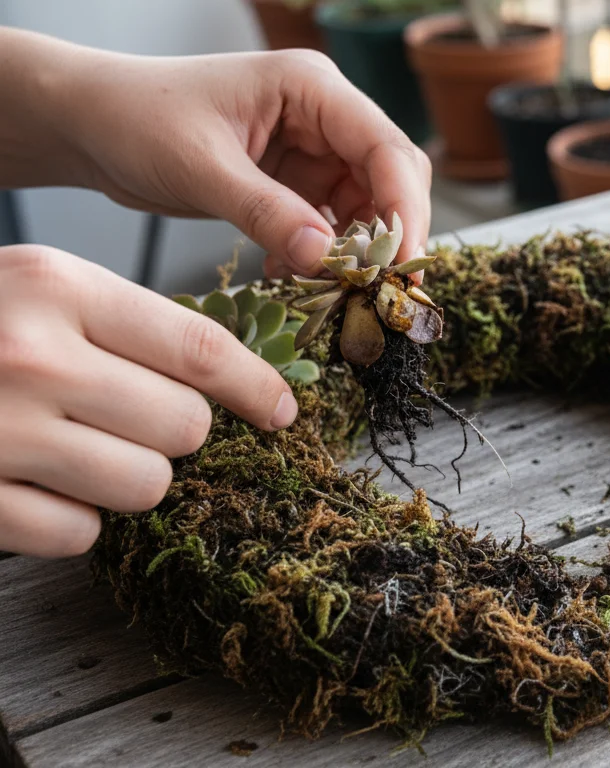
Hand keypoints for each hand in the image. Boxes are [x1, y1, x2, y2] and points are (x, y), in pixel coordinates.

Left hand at [0, 30, 431, 278]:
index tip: (400, 264)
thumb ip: (266, 212)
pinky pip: (331, 224)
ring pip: (367, 206)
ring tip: (338, 290)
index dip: (403, 208)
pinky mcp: (295, 181)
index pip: (385, 148)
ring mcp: (312, 149)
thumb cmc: (135, 119)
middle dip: (391, 234)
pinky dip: (324, 256)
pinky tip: (297, 278)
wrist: (89, 124)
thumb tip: (326, 257)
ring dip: (357, 252)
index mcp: (311, 88)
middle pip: (390, 177)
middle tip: (385, 288)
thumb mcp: (201, 167)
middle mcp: (323, 115)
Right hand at [0, 245, 298, 557]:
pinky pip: (79, 532)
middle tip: (129, 420)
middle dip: (175, 432)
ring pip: (147, 485)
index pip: (199, 349)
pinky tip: (32, 484)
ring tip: (79, 451)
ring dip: (130, 479)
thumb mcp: (35, 292)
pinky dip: (69, 519)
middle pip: (185, 426)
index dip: (258, 387)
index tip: (283, 411)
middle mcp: (27, 354)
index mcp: (52, 286)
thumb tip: (237, 379)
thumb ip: (126, 324)